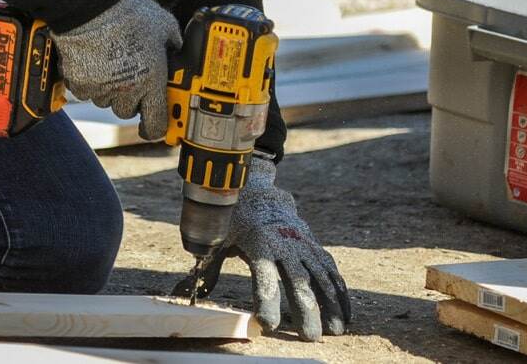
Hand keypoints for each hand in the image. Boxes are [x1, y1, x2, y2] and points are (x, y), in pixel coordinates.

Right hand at [51, 0, 179, 139]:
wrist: (94, 5)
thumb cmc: (131, 14)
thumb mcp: (165, 26)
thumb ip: (173, 45)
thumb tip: (177, 50)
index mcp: (151, 82)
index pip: (155, 124)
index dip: (154, 127)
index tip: (152, 125)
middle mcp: (126, 90)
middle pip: (127, 112)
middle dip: (130, 98)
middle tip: (130, 76)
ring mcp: (100, 89)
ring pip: (105, 100)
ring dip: (109, 89)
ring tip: (110, 61)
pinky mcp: (78, 82)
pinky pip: (85, 90)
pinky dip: (89, 80)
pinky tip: (94, 59)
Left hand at [173, 156, 351, 339]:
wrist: (258, 189)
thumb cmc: (233, 219)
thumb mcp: (217, 237)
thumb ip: (205, 266)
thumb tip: (182, 291)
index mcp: (258, 242)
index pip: (263, 275)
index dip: (266, 300)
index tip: (267, 324)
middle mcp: (284, 242)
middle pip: (298, 279)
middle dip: (305, 309)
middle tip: (309, 337)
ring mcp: (303, 242)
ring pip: (320, 275)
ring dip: (330, 303)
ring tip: (336, 330)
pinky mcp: (313, 244)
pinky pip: (330, 269)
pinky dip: (340, 291)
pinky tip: (344, 313)